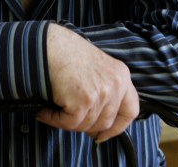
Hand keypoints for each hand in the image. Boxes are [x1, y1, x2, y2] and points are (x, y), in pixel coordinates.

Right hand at [36, 24, 138, 142]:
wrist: (48, 44)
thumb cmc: (66, 52)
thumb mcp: (97, 67)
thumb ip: (105, 88)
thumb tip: (98, 119)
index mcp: (121, 75)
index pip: (131, 110)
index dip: (118, 127)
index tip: (104, 135)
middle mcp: (116, 85)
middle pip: (105, 123)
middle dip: (85, 125)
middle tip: (68, 116)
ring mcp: (101, 93)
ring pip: (86, 125)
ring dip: (66, 120)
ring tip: (53, 105)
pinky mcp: (83, 101)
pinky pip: (69, 124)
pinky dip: (54, 119)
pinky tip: (46, 110)